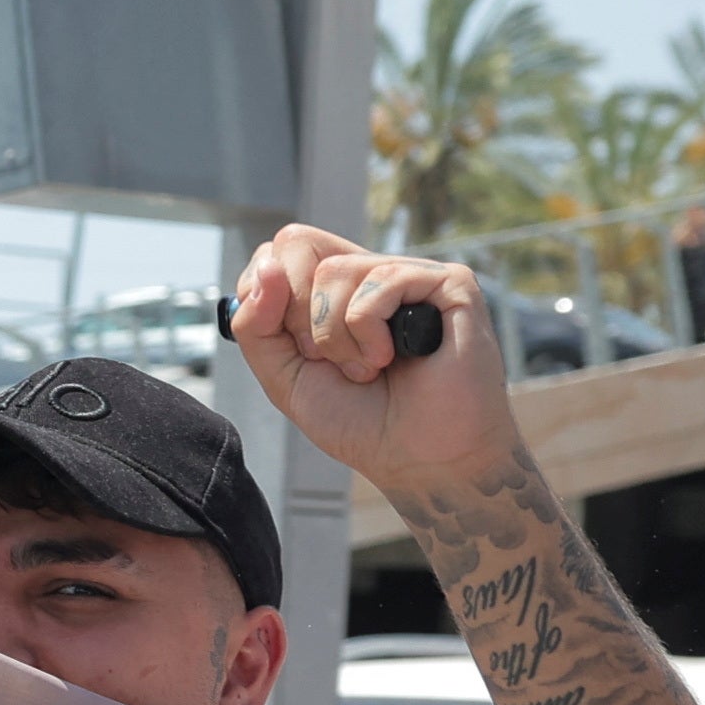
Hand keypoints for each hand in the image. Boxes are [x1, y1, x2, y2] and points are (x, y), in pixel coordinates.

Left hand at [218, 226, 521, 501]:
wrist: (421, 462)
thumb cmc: (362, 423)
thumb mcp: (285, 377)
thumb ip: (256, 326)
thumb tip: (267, 268)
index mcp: (333, 292)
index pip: (279, 251)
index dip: (265, 294)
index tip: (290, 345)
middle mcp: (370, 274)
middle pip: (297, 242)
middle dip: (295, 315)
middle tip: (327, 360)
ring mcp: (410, 275)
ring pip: (334, 270)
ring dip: (336, 337)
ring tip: (367, 369)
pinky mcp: (448, 282)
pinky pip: (380, 280)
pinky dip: (369, 332)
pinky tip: (393, 358)